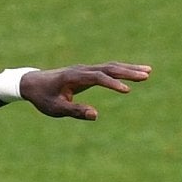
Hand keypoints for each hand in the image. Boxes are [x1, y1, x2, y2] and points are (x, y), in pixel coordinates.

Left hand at [21, 62, 151, 119]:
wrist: (32, 83)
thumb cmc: (43, 98)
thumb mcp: (56, 109)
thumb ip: (75, 111)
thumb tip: (95, 115)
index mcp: (74, 77)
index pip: (98, 78)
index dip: (112, 83)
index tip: (127, 90)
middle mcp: (82, 70)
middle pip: (109, 68)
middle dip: (128, 71)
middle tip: (147, 74)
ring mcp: (86, 69)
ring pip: (111, 66)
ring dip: (129, 68)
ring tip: (148, 71)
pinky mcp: (88, 72)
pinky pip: (108, 69)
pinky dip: (122, 70)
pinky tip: (134, 73)